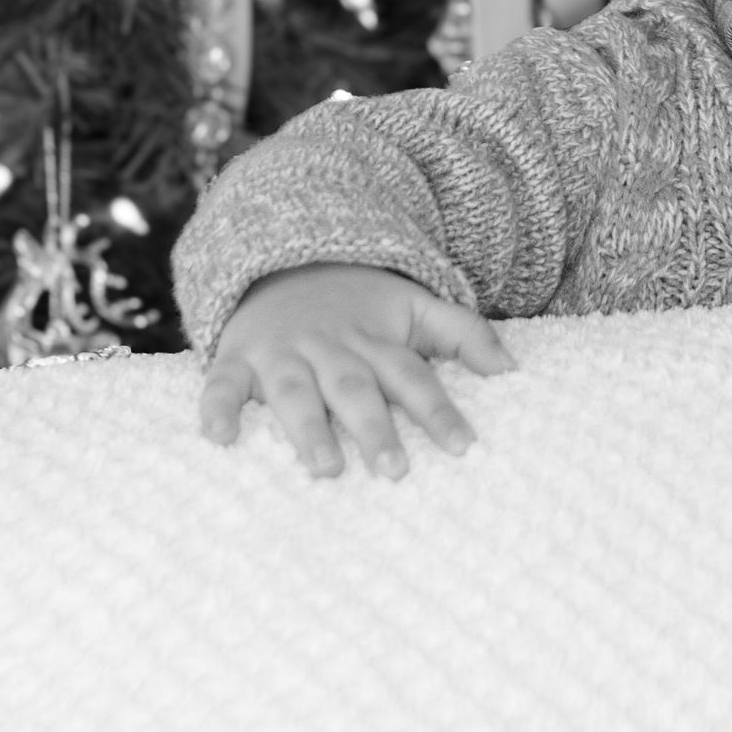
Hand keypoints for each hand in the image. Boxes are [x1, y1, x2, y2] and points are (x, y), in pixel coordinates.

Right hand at [198, 262, 516, 479]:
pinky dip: (217, 407)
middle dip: (375, 428)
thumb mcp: (415, 309)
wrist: (286, 261)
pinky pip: (221, 383)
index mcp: (377, 342)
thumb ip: (465, 335)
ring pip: (296, 392)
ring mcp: (282, 355)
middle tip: (395, 470)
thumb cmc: (361, 306)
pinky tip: (219, 437)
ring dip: (308, 428)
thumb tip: (514, 370)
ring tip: (325, 467)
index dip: (438, 410)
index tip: (464, 446)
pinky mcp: (237, 359)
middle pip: (355, 389)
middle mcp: (330, 349)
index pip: (414, 376)